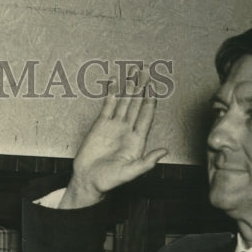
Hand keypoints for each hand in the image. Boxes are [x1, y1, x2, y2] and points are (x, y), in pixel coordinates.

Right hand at [59, 84, 167, 208]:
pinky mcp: (100, 125)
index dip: (150, 101)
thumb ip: (147, 162)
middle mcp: (127, 130)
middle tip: (145, 72)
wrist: (87, 180)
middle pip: (136, 104)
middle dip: (141, 88)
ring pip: (124, 102)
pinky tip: (114, 82)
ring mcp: (114, 126)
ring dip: (128, 88)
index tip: (154, 87)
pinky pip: (108, 106)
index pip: (146, 115)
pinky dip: (111, 93)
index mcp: (137, 140)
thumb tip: (164, 151)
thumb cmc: (109, 180)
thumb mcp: (130, 173)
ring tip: (133, 73)